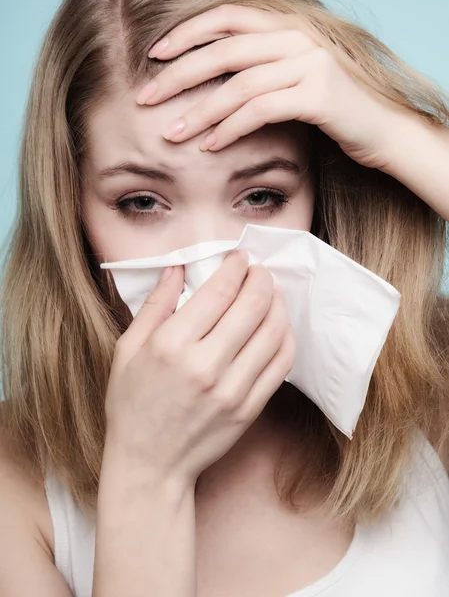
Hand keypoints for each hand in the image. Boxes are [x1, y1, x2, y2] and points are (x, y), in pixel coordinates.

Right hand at [105, 252, 294, 487]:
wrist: (150, 464)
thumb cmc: (132, 405)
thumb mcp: (127, 350)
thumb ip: (155, 305)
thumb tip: (177, 268)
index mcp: (171, 346)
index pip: (219, 292)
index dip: (236, 267)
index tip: (240, 258)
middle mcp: (205, 365)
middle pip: (253, 306)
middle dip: (262, 279)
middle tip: (259, 272)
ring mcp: (232, 390)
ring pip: (274, 332)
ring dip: (278, 304)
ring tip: (271, 295)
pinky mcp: (250, 408)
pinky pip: (281, 364)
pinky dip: (286, 338)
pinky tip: (277, 327)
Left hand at [136, 4, 403, 169]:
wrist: (382, 131)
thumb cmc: (332, 111)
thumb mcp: (294, 81)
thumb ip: (260, 73)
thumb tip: (212, 85)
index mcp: (287, 28)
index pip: (228, 18)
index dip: (188, 33)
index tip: (155, 56)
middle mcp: (298, 38)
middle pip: (225, 50)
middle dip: (179, 75)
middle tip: (147, 99)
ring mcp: (311, 63)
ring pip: (240, 84)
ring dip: (200, 111)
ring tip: (172, 134)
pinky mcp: (320, 96)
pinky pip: (262, 110)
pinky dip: (230, 128)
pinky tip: (210, 145)